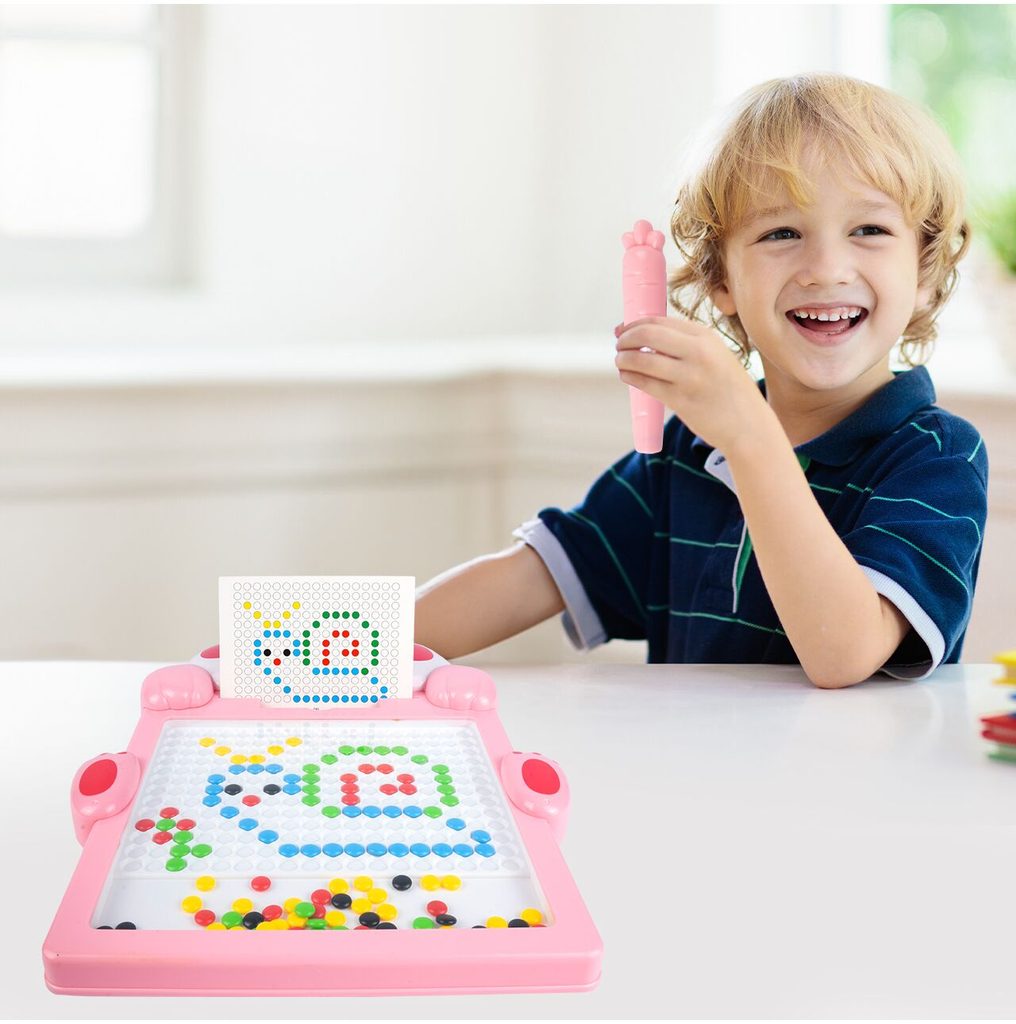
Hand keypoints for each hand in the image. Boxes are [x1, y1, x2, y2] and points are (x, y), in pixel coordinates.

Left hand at [614, 316, 769, 454]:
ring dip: (623, 358)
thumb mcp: (716, 357)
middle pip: (647, 334)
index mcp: (707, 337)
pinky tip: (626, 375)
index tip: (623, 329)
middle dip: (626, 338)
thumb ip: (687, 346)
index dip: (635, 323)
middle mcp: (699, 352)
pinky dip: (630, 376)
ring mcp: (689, 376)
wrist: (749, 425)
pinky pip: (645, 383)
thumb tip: (645, 336)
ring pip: (642, 360)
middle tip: (618, 345)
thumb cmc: (728, 391)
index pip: (660, 321)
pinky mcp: (680, 400)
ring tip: (620, 361)